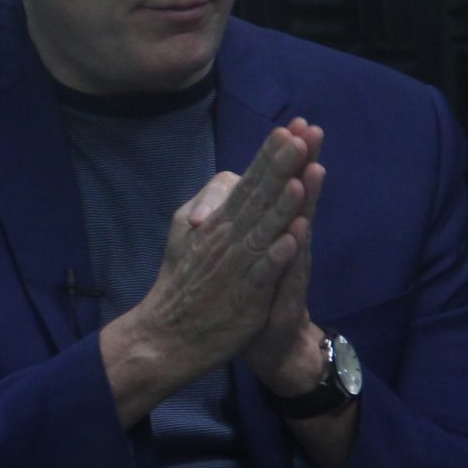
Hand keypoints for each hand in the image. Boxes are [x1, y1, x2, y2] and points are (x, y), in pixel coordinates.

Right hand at [115, 124, 317, 391]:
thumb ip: (206, 207)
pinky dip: (277, 254)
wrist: (166, 337)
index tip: (290, 130)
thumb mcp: (185, 235)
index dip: (268, 157)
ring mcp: (235, 267)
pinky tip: (293, 236)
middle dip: (280, 167)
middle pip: (257, 197)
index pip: (247, 183)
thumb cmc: (182, 285)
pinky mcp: (243, 297)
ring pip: (262, 230)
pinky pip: (262, 272)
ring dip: (283, 204)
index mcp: (216, 223)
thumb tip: (226, 182)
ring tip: (300, 178)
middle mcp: (226, 238)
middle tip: (301, 136)